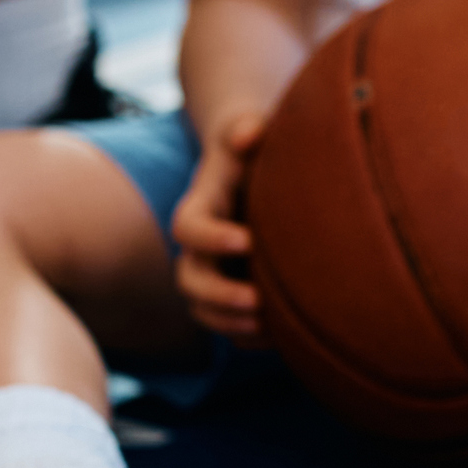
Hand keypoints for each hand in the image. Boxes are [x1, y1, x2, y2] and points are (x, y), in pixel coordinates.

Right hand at [170, 111, 268, 340]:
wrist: (258, 165)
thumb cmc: (255, 144)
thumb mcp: (249, 128)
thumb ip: (246, 128)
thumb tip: (249, 133)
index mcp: (199, 205)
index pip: (187, 228)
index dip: (210, 238)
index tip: (248, 239)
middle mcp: (199, 245)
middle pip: (190, 280)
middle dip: (218, 296)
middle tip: (258, 301)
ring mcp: (212, 271)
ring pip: (203, 310)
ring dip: (229, 324)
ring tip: (267, 329)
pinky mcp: (230, 289)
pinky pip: (227, 324)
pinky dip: (247, 336)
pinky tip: (280, 339)